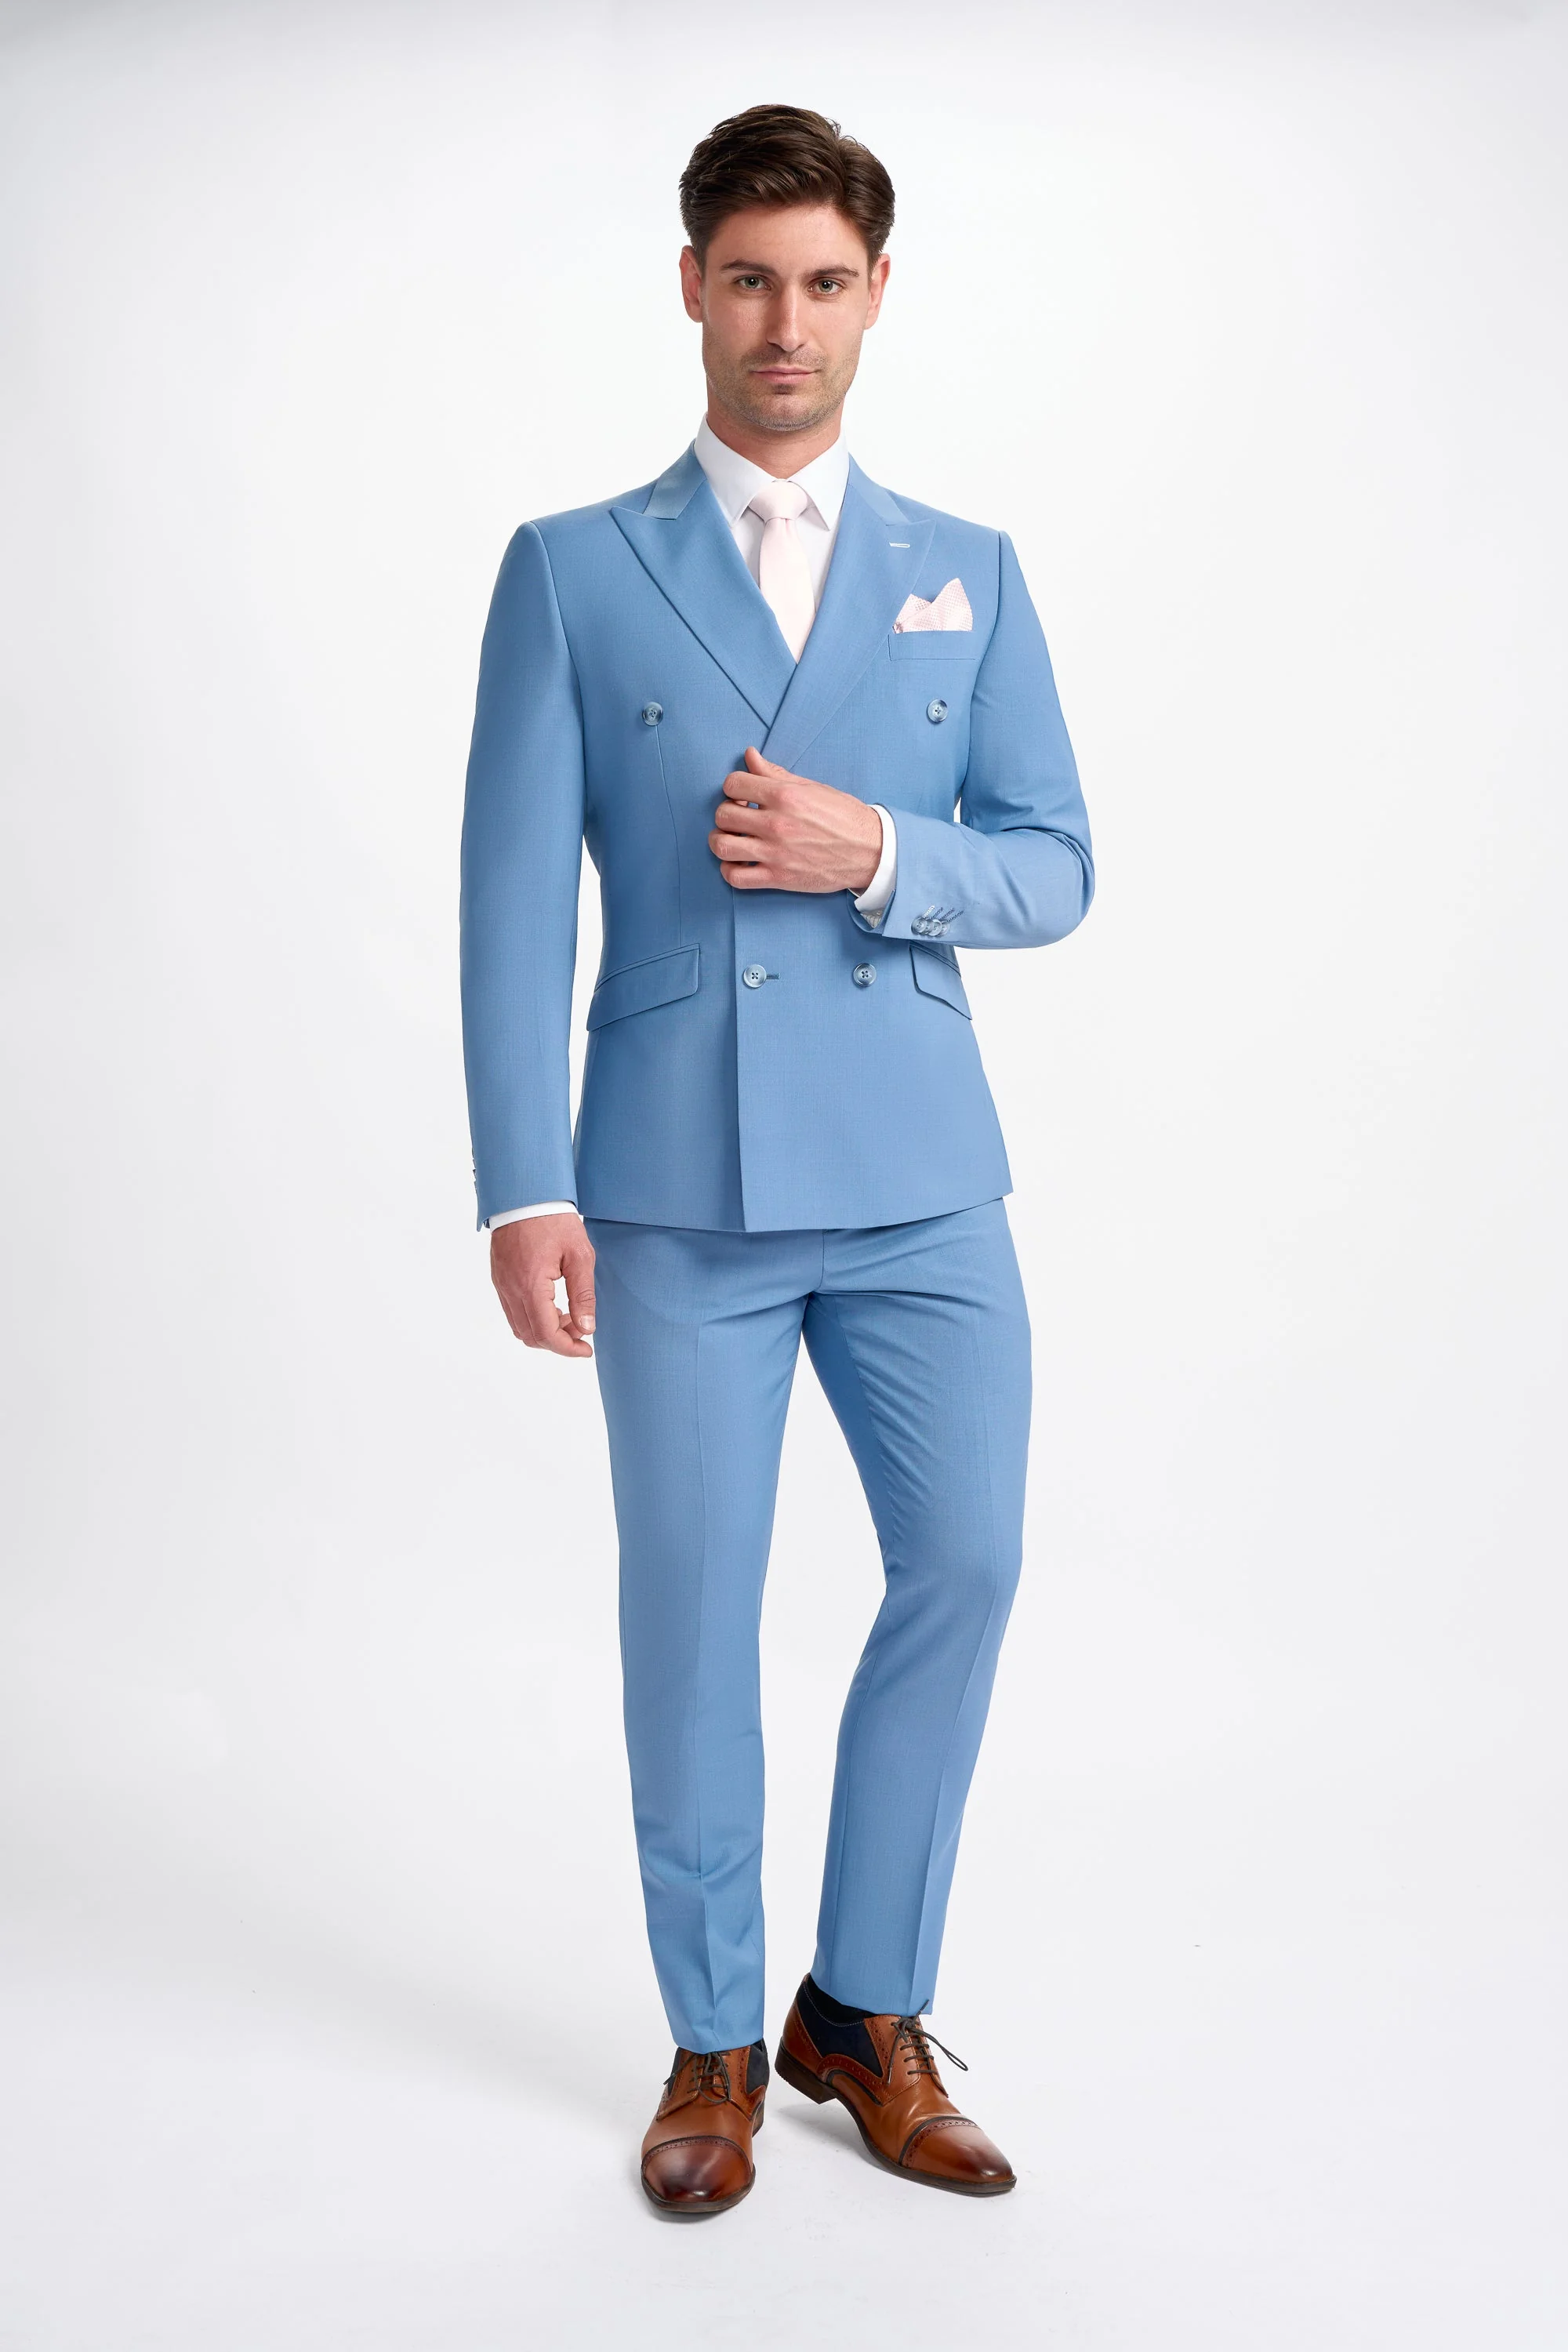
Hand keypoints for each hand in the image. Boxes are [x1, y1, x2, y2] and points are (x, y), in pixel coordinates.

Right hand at [490, 1213, 595, 1358]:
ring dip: (545, 1331)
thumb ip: (583, 1294)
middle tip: (581, 1329)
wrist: (525, 1194)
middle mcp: (511, 1289)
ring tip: (569, 1316)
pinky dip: (532, 1318)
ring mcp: (501, 1284)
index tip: (587, 1349)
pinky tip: (552, 1305)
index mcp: (531, 1285)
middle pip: (531, 1336)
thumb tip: (587, 1328)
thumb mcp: (580, 1255)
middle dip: (558, 1341)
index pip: (546, 1334)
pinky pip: (512, 1311)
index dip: (567, 1348)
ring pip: (520, 1327)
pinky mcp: (499, 1278)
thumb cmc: (554, 1220)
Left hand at [709, 747, 881, 894]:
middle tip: (740, 818)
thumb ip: (775, 774)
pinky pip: (735, 877)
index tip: (744, 796)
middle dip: (727, 814)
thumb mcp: (811, 787)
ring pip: (722, 846)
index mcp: (785, 795)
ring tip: (732, 839)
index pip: (733, 784)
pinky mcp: (778, 878)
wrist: (870, 851)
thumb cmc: (843, 816)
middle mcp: (776, 823)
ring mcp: (775, 853)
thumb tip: (749, 755)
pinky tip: (739, 862)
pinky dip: (729, 870)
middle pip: (723, 815)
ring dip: (720, 840)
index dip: (734, 788)